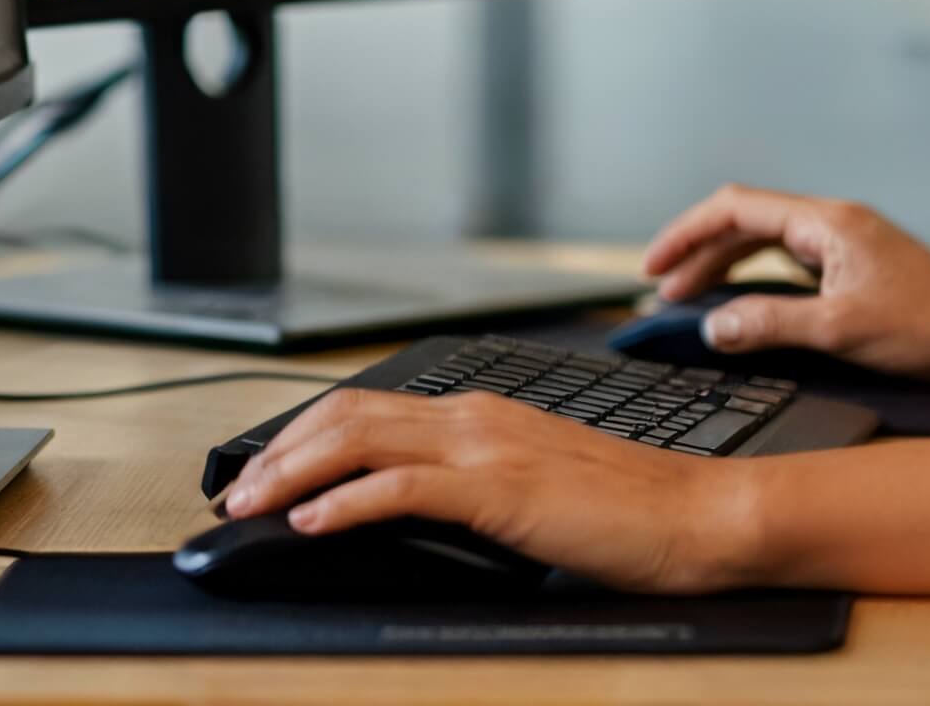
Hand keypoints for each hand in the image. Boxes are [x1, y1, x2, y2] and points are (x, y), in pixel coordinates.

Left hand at [218, 387, 757, 594]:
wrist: (694, 515)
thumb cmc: (624, 512)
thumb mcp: (531, 489)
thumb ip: (472, 485)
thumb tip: (406, 507)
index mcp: (483, 412)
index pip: (369, 406)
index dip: (304, 436)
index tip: (264, 472)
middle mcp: (476, 415)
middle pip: (350, 412)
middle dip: (280, 449)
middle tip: (235, 491)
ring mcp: (487, 447)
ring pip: (362, 439)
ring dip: (294, 471)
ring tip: (251, 504)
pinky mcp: (499, 490)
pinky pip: (402, 488)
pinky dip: (346, 501)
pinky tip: (314, 523)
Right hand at [641, 182, 929, 377]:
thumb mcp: (842, 330)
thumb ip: (772, 324)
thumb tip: (713, 324)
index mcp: (826, 222)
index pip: (736, 209)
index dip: (686, 234)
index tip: (653, 268)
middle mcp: (832, 223)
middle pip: (745, 223)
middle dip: (698, 253)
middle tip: (662, 292)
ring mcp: (845, 244)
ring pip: (767, 243)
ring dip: (725, 268)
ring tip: (690, 302)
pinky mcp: (856, 267)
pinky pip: (790, 263)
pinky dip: (757, 280)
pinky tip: (746, 307)